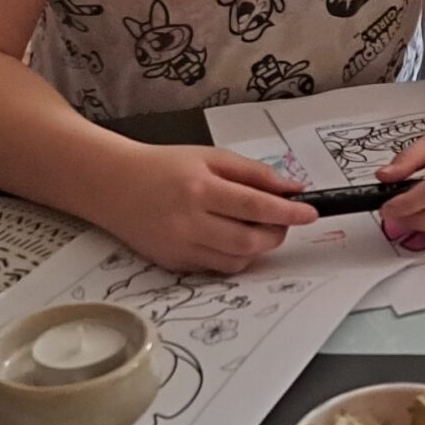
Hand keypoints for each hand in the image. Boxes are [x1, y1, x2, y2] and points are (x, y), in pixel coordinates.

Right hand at [103, 143, 314, 274]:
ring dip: (258, 248)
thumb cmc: (165, 166)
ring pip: (236, 261)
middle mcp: (188, 223)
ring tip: (258, 227)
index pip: (255, 206)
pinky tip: (232, 236)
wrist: (113, 185)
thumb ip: (254, 173)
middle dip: (277, 234)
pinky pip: (216, 267)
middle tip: (284, 221)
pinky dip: (234, 256)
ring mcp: (180, 247)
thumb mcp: (211, 157)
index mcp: (200, 190)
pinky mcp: (173, 264)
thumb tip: (292, 188)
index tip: (311, 212)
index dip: (289, 212)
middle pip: (248, 242)